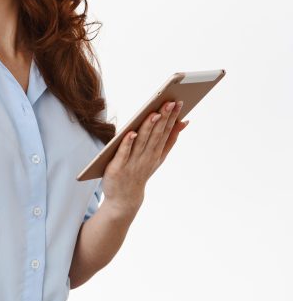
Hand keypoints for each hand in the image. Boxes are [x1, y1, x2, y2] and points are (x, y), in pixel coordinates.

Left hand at [101, 100, 190, 215]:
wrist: (124, 198)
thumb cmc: (140, 172)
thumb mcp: (158, 157)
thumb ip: (170, 139)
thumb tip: (184, 121)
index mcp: (156, 153)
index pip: (166, 132)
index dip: (172, 117)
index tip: (178, 101)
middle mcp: (146, 157)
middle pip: (156, 134)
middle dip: (163, 118)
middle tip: (170, 101)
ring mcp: (132, 162)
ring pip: (141, 141)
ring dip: (148, 127)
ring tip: (154, 113)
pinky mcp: (117, 167)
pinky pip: (123, 153)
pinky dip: (127, 143)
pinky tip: (131, 132)